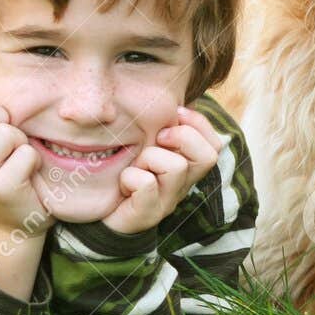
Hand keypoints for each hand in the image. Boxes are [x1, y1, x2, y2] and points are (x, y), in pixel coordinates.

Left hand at [101, 106, 224, 234]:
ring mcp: (167, 202)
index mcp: (186, 168)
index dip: (199, 123)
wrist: (98, 215)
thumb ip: (161, 127)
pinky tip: (122, 184)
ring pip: (175, 166)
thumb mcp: (144, 145)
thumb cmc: (122, 174)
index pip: (215, 144)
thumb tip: (172, 99)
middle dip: (181, 137)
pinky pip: (145, 184)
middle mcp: (183, 185)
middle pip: (209, 155)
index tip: (175, 114)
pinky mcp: (147, 214)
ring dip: (149, 158)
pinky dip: (130, 178)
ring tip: (135, 166)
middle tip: (158, 139)